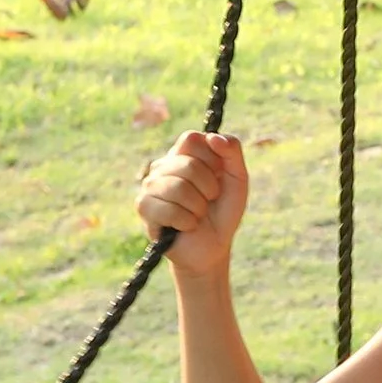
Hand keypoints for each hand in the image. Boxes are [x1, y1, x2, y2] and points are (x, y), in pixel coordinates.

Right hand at [139, 130, 247, 283]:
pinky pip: (169, 210)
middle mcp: (163, 165)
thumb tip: (212, 136)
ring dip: (198, 207)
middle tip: (209, 200)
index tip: (219, 174)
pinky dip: (187, 221)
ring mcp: (150, 185)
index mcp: (184, 153)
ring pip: (178, 188)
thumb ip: (232, 151)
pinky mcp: (143, 206)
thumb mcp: (238, 177)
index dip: (211, 158)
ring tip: (198, 214)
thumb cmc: (223, 209)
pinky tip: (186, 226)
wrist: (213, 246)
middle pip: (188, 165)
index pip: (192, 139)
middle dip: (209, 188)